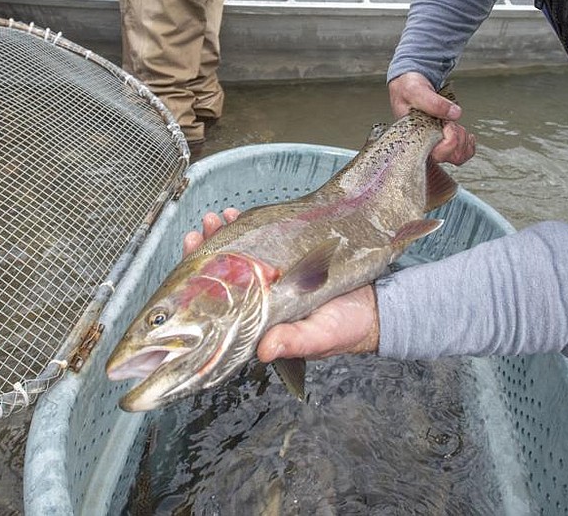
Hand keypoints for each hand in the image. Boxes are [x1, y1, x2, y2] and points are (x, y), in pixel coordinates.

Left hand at [182, 209, 380, 361]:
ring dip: (225, 238)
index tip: (192, 258)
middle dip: (208, 253)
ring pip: (239, 258)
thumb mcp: (319, 337)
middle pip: (223, 278)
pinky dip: (249, 231)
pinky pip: (262, 245)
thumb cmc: (346, 329)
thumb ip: (293, 341)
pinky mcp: (287, 263)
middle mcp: (260, 302)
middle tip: (199, 233)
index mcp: (259, 324)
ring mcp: (272, 281)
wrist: (375, 308)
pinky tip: (239, 216)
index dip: (201, 283)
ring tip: (215, 218)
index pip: (220, 304)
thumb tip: (265, 350)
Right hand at [388, 71, 474, 164]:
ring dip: (462, 138)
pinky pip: (462, 152)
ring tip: (452, 123)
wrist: (408, 86)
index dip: (448, 142)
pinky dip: (468, 143)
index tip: (446, 124)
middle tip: (449, 122)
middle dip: (457, 137)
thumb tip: (455, 114)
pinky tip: (462, 131)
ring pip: (458, 155)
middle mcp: (423, 147)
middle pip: (451, 157)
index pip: (436, 156)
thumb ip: (433, 102)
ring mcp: (434, 146)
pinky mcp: (443, 142)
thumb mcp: (415, 91)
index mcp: (413, 140)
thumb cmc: (406, 91)